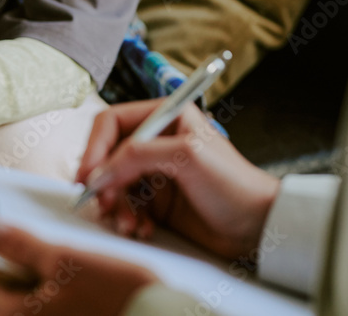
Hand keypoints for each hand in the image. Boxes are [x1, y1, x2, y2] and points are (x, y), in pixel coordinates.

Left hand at [0, 222, 156, 315]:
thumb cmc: (115, 292)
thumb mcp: (64, 259)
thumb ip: (21, 245)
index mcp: (21, 314)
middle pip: (0, 290)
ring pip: (23, 295)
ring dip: (18, 268)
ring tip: (17, 243)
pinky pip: (44, 299)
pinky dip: (39, 279)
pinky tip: (50, 262)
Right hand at [76, 100, 279, 259]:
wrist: (259, 226)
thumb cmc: (233, 184)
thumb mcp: (186, 157)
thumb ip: (138, 155)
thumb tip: (98, 172)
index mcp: (166, 117)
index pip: (112, 122)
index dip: (95, 148)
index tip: (88, 176)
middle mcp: (158, 141)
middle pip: (108, 155)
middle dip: (104, 183)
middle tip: (105, 206)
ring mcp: (157, 171)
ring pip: (115, 185)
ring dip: (116, 206)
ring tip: (129, 225)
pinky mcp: (159, 200)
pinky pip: (128, 206)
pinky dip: (129, 219)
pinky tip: (143, 230)